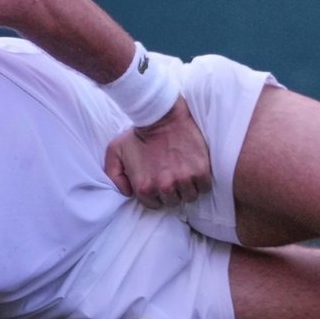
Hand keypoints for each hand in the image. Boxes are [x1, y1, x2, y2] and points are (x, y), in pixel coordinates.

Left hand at [104, 95, 212, 209]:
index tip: (160, 181)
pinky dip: (202, 181)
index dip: (157, 193)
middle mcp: (164, 187)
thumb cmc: (138, 132)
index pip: (154, 204)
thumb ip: (114, 175)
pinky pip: (204, 187)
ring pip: (190, 196)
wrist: (162, 114)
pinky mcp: (200, 170)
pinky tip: (196, 170)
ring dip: (188, 187)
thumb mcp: (115, 151)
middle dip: (173, 191)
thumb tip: (127, 192)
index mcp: (144, 187)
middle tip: (173, 174)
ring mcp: (183, 179)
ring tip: (185, 173)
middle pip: (173, 201)